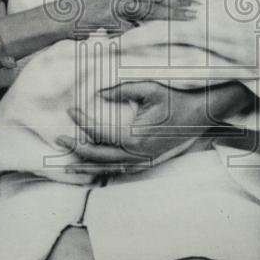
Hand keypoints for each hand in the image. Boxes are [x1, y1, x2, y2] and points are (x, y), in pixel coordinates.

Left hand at [58, 81, 215, 175]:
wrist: (200, 114)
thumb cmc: (175, 99)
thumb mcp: (149, 89)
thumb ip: (122, 90)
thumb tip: (99, 93)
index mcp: (135, 137)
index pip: (100, 132)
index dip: (82, 121)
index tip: (70, 109)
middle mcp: (137, 154)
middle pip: (98, 156)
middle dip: (76, 148)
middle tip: (58, 139)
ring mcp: (143, 161)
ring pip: (108, 168)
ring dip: (86, 165)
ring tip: (66, 164)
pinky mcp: (147, 162)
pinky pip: (121, 170)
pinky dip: (104, 170)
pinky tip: (93, 168)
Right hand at [60, 0, 198, 37]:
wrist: (64, 16)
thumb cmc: (86, 4)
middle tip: (198, 3)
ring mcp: (117, 4)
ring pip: (152, 8)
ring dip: (172, 13)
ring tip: (191, 16)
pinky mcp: (113, 19)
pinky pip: (135, 27)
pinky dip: (149, 30)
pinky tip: (165, 34)